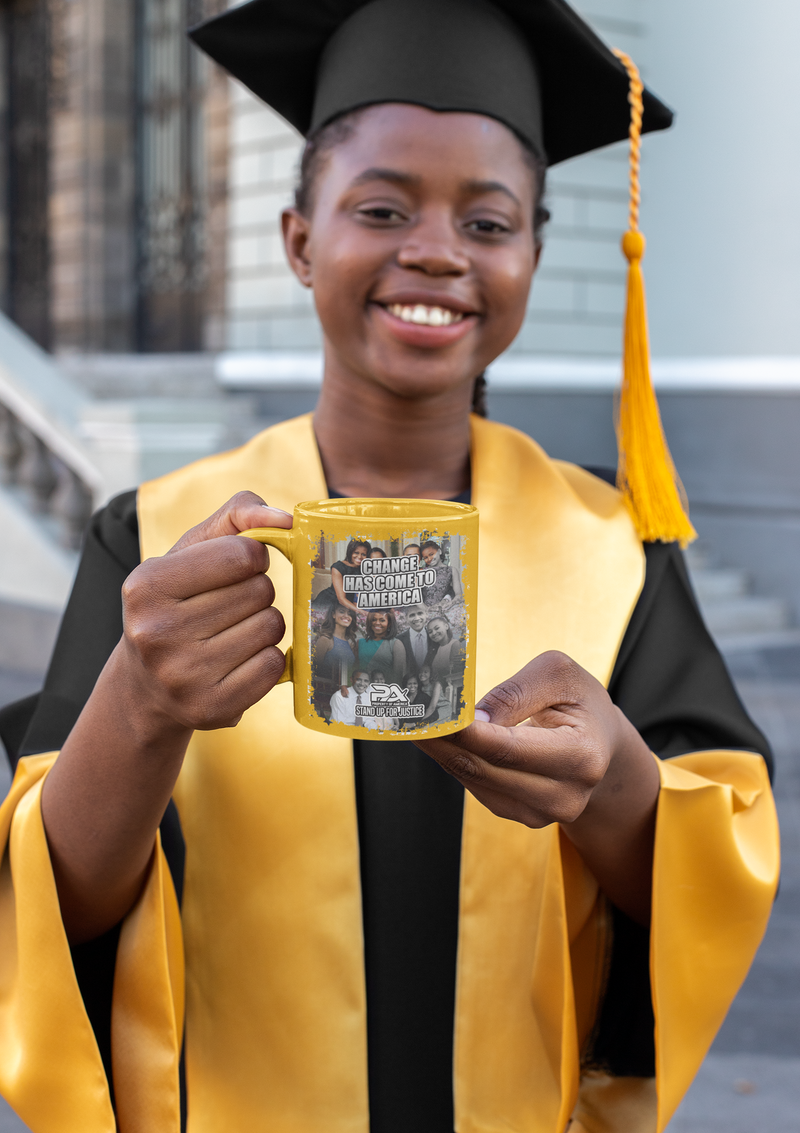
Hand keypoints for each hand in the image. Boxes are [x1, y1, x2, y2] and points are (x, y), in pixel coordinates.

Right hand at [119, 491, 291, 731]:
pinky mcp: (212, 708)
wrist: (145, 685)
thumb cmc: (175, 603)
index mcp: (146, 585)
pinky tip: (239, 659)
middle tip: (229, 605)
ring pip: (271, 628)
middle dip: (256, 591)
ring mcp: (183, 676)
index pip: (242, 554)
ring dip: (263, 624)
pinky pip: (274, 666)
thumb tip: (283, 519)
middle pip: (260, 591)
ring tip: (232, 632)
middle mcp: (157, 632)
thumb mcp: (189, 551)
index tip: (238, 567)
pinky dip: (266, 658)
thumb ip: (236, 516)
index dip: (252, 556)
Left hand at [415, 651, 658, 922]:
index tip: (427, 715)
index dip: (464, 732)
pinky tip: (436, 739)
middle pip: (485, 768)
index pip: (509, 747)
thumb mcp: (559, 675)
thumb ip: (517, 692)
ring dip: (439, 751)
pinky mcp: (522, 815)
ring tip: (411, 722)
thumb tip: (473, 718)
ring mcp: (543, 813)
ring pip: (475, 780)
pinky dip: (454, 761)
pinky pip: (477, 787)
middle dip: (440, 740)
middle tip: (403, 715)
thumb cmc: (579, 701)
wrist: (601, 743)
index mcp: (582, 756)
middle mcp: (565, 795)